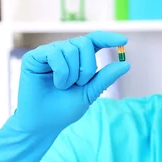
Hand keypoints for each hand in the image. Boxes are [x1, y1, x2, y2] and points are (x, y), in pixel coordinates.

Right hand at [0, 31, 129, 161]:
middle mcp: (63, 52)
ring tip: (63, 87)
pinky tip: (56, 83)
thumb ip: (105, 78)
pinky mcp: (34, 57)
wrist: (43, 123)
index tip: (124, 42)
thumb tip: (127, 64)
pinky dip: (61, 72)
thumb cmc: (64, 109)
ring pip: (70, 48)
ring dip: (72, 73)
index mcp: (78, 60)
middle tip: (79, 84)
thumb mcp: (89, 93)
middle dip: (87, 66)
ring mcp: (48, 53)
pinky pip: (55, 53)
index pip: (93, 41)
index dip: (108, 38)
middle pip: (84, 43)